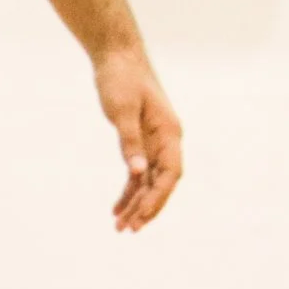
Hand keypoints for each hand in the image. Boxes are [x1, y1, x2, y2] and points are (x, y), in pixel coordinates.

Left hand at [94, 46, 182, 231]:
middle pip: (162, 182)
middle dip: (147, 207)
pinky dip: (129, 190)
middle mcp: (166, 139)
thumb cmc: (121, 80)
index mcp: (168, 132)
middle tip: (128, 230)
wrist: (118, 58)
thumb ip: (130, 142)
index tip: (141, 217)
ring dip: (137, 203)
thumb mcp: (122, 110)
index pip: (171, 172)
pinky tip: (117, 208)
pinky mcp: (140, 140)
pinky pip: (138, 172)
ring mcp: (154, 141)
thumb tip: (138, 173)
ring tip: (120, 226)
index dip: (158, 197)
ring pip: (149, 180)